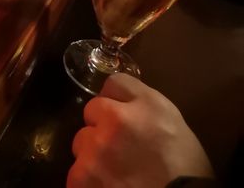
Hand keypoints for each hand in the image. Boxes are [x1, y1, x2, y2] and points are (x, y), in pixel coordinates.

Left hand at [67, 73, 213, 187]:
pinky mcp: (82, 178)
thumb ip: (145, 104)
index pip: (115, 83)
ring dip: (93, 154)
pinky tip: (107, 186)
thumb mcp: (174, 124)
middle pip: (92, 111)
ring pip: (81, 142)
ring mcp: (96, 150)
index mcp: (145, 104)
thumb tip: (122, 100)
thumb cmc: (185, 170)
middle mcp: (116, 120)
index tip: (123, 115)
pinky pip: (76, 172)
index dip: (117, 101)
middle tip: (120, 147)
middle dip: (102, 126)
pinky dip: (88, 181)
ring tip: (114, 171)